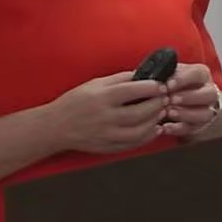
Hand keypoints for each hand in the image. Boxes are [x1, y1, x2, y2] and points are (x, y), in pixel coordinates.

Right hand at [48, 72, 168, 154]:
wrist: (54, 127)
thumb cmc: (75, 101)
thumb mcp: (96, 84)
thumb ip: (120, 79)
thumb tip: (144, 74)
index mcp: (102, 98)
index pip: (135, 91)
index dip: (153, 87)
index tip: (162, 85)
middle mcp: (105, 117)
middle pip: (140, 112)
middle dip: (158, 104)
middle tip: (166, 98)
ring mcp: (106, 135)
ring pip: (139, 131)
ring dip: (155, 121)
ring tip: (161, 112)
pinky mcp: (106, 147)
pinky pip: (132, 144)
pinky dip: (147, 137)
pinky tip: (154, 128)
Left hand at [159, 63, 219, 138]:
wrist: (180, 101)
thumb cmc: (172, 84)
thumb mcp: (169, 74)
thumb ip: (164, 74)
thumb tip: (150, 76)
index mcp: (201, 74)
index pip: (199, 73)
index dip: (184, 79)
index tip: (168, 85)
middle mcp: (208, 91)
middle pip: (209, 93)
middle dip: (189, 97)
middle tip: (170, 100)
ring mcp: (206, 109)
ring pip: (205, 113)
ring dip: (186, 114)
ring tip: (168, 113)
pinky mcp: (199, 125)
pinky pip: (192, 128)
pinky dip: (178, 129)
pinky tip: (165, 127)